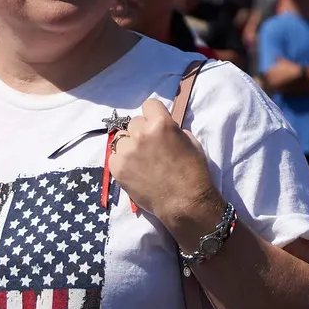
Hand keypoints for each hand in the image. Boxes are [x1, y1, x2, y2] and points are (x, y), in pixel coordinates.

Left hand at [107, 95, 226, 248]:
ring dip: (130, 146)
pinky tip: (134, 171)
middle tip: (150, 148)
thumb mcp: (191, 143)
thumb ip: (174, 131)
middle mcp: (141, 134)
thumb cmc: (194, 173)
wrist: (185, 203)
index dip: (153, 114)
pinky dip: (122, 162)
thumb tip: (163, 129)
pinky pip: (115, 156)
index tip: (155, 125)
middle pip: (135, 123)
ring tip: (141, 161)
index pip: (149, 104)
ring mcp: (127, 151)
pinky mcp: (117, 168)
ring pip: (122, 139)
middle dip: (142, 132)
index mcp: (162, 124)